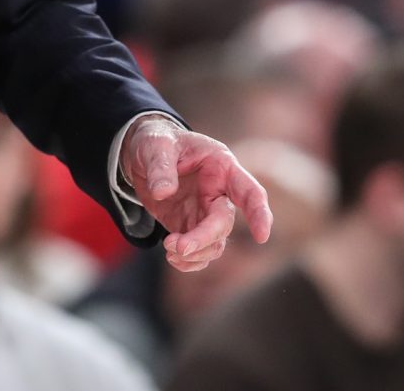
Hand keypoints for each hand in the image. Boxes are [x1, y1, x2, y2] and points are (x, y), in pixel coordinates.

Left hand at [119, 116, 272, 272]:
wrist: (141, 154)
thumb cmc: (157, 141)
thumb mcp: (156, 144)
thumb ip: (160, 166)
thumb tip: (162, 192)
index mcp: (221, 167)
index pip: (249, 191)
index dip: (258, 213)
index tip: (261, 236)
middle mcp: (219, 193)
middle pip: (224, 223)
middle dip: (204, 239)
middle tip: (177, 247)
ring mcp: (205, 212)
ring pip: (214, 243)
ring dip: (195, 253)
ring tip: (169, 249)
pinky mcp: (189, 226)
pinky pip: (198, 251)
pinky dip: (188, 261)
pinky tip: (173, 258)